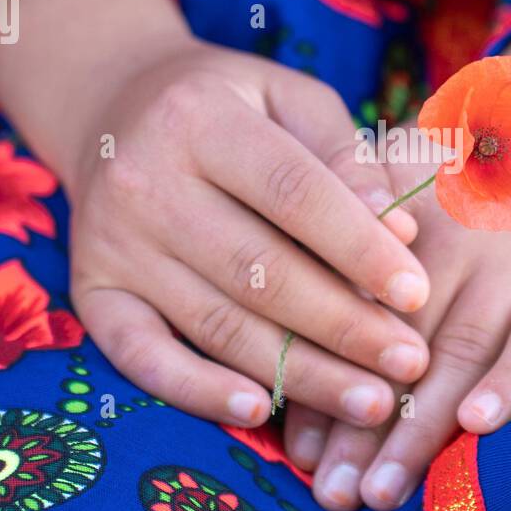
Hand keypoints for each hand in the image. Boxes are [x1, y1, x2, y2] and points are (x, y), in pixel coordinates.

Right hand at [0, 0, 434, 430]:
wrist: (111, 110)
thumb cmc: (229, 106)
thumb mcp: (288, 98)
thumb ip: (344, 155)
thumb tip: (400, 229)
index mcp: (198, 119)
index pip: (292, 193)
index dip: (359, 247)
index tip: (418, 293)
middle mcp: (144, 183)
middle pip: (259, 270)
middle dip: (344, 326)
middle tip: (410, 364)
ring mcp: (111, 245)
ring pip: (217, 323)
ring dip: (300, 373)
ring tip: (372, 403)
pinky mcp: (92, 294)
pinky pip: (142, 357)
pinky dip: (197, 391)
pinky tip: (259, 411)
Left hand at [284, 0, 510, 510]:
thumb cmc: (472, 162)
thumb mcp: (406, 172)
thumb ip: (357, 237)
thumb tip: (294, 317)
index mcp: (399, 218)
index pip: (348, 306)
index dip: (320, 374)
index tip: (293, 443)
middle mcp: (449, 237)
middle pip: (396, 340)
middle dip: (360, 423)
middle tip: (329, 491)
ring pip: (458, 346)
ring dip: (419, 424)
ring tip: (381, 488)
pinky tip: (481, 421)